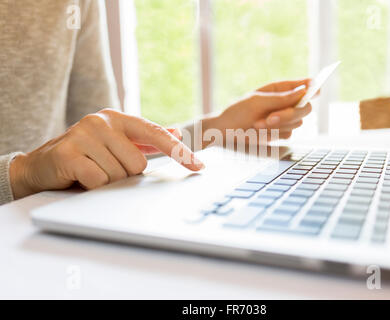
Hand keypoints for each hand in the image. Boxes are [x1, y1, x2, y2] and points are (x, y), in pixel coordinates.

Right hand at [9, 109, 203, 198]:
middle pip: (138, 163)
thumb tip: (177, 133)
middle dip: (125, 174)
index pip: (156, 134)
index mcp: (116, 118)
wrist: (40, 165)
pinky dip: (92, 187)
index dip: (179, 151)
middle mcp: (101, 121)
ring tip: (90, 172)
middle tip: (104, 169)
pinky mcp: (68, 153)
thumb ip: (144, 139)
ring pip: (119, 174)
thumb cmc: (84, 156)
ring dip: (107, 182)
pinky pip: (98, 181)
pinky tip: (79, 178)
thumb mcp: (114, 143)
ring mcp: (83, 134)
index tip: (198, 166)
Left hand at [207, 79, 311, 140]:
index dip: (311, 86)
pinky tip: (259, 132)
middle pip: (305, 108)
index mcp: (278, 89)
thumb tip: (303, 91)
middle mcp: (284, 103)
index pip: (301, 85)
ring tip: (256, 124)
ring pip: (297, 122)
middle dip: (288, 114)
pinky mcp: (280, 132)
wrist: (225, 132)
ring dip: (277, 126)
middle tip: (270, 118)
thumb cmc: (238, 111)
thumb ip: (281, 98)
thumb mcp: (257, 101)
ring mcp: (284, 118)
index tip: (316, 88)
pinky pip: (288, 134)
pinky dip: (273, 134)